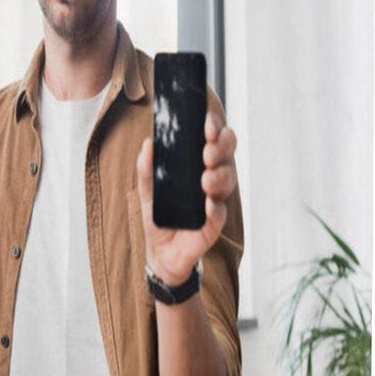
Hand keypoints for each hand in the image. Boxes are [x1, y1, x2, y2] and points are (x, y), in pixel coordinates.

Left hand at [137, 112, 237, 286]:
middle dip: (221, 148)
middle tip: (207, 153)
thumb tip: (148, 143)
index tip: (206, 124)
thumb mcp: (147, 189)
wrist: (160, 251)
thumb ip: (146, 167)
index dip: (215, 127)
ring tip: (205, 180)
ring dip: (219, 177)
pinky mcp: (214, 223)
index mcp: (198, 162)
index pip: (214, 138)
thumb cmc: (159, 214)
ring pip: (228, 180)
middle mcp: (212, 176)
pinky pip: (221, 213)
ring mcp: (215, 199)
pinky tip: (209, 205)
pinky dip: (216, 208)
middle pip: (227, 154)